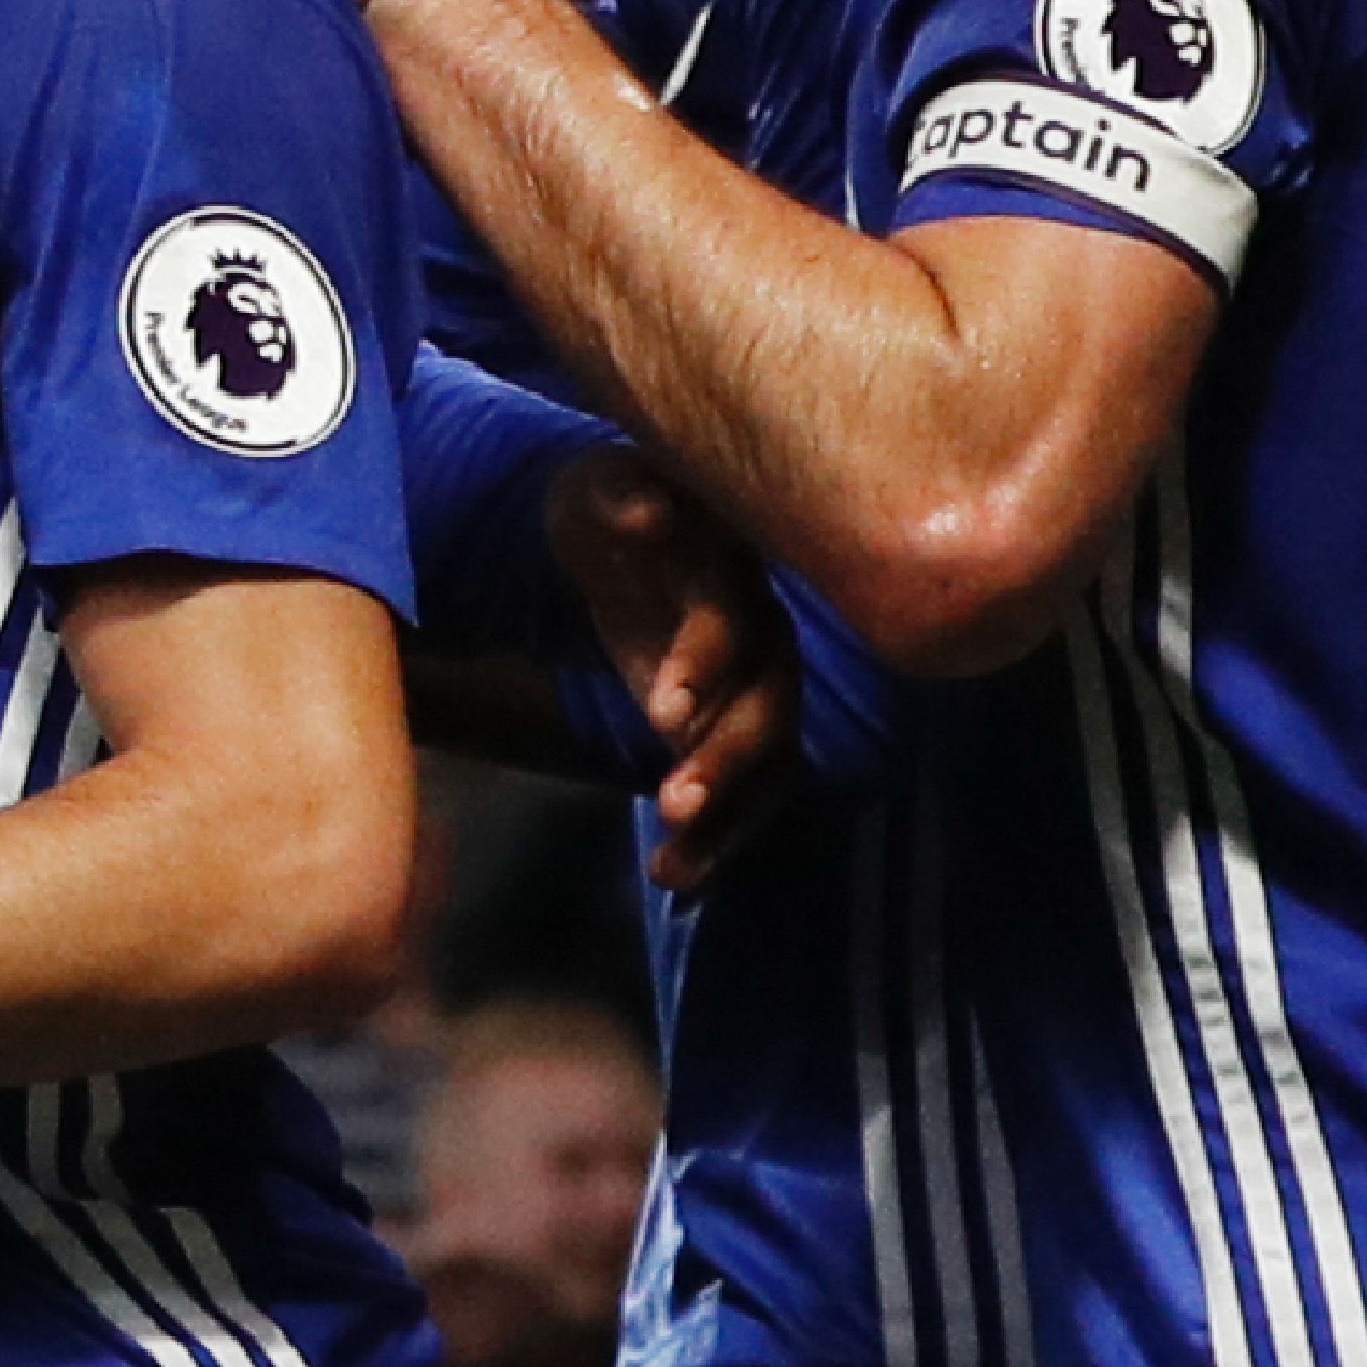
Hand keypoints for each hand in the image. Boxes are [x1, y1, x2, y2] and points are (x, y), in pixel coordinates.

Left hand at [546, 449, 795, 889]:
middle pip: (767, 705)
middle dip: (725, 758)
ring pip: (764, 761)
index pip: (734, 621)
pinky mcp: (731, 727)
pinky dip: (711, 838)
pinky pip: (740, 789)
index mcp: (733, 571)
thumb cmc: (611, 501)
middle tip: (675, 803)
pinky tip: (672, 879)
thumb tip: (650, 510)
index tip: (662, 712)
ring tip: (671, 861)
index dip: (704, 663)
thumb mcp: (600, 488)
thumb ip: (622, 498)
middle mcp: (762, 635)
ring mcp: (753, 687)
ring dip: (725, 814)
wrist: (623, 530)